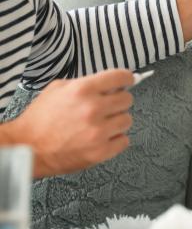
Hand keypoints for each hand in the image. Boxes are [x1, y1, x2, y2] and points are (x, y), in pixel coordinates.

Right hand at [10, 70, 133, 177]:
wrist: (28, 147)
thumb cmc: (40, 119)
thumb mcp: (58, 89)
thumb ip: (86, 84)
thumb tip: (110, 85)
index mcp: (83, 90)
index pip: (120, 77)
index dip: (126, 79)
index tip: (127, 82)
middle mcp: (93, 109)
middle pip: (127, 100)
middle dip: (119, 102)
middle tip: (108, 107)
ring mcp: (98, 132)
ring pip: (127, 120)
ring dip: (117, 122)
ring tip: (101, 124)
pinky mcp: (100, 151)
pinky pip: (124, 141)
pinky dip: (115, 140)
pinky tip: (102, 138)